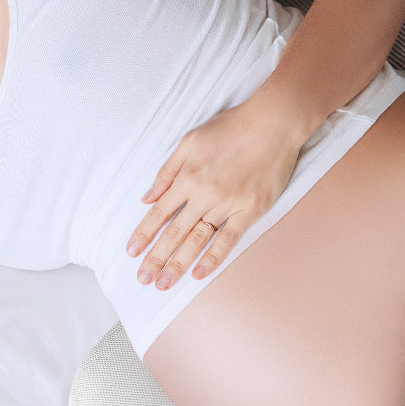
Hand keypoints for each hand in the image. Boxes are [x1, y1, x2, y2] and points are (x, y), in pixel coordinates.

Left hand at [125, 98, 304, 289]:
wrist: (273, 122)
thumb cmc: (230, 127)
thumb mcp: (189, 141)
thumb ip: (167, 171)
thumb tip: (146, 197)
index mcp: (187, 177)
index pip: (159, 212)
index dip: (143, 234)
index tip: (131, 252)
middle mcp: (204, 194)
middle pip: (174, 232)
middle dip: (156, 257)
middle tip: (142, 279)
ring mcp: (229, 204)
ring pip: (198, 239)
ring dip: (179, 263)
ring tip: (164, 283)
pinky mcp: (251, 210)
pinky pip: (229, 239)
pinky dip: (213, 257)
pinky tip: (198, 274)